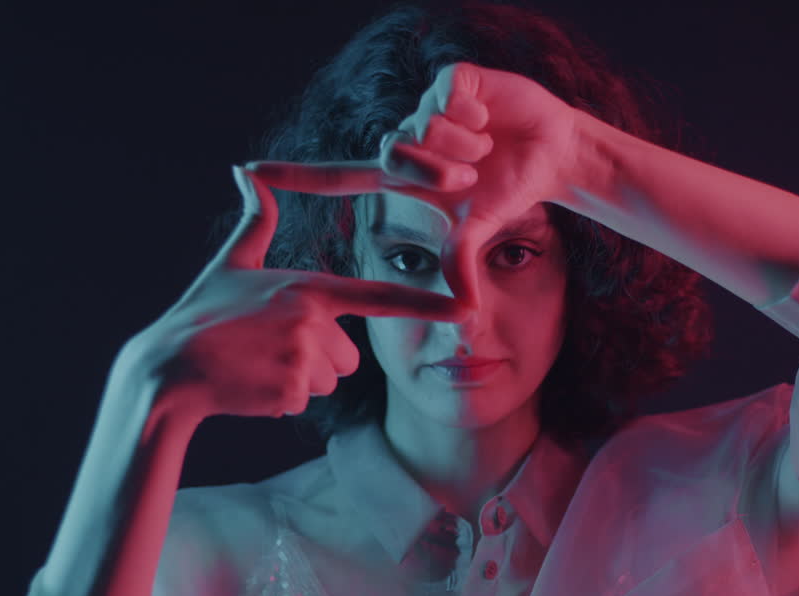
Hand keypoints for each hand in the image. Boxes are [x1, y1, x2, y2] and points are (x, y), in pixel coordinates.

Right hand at [124, 166, 467, 420]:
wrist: (168, 370)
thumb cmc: (201, 315)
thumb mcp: (229, 264)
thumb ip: (255, 222)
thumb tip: (245, 172)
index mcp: (310, 288)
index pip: (380, 297)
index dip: (428, 303)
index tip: (468, 306)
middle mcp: (314, 322)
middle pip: (348, 356)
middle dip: (316, 360)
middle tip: (270, 349)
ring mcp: (304, 358)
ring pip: (328, 381)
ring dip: (299, 380)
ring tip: (259, 364)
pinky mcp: (291, 392)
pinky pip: (304, 402)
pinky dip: (281, 399)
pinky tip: (252, 385)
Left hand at [246, 62, 581, 311]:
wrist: (551, 154)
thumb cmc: (507, 190)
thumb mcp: (476, 229)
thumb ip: (458, 262)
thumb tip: (464, 312)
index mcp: (400, 172)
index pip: (337, 175)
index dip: (294, 176)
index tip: (248, 172)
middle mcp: (406, 136)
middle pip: (391, 153)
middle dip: (434, 173)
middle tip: (468, 180)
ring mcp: (428, 106)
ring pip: (423, 128)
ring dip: (461, 149)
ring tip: (485, 151)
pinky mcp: (455, 79)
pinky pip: (449, 100)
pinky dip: (473, 119)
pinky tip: (490, 122)